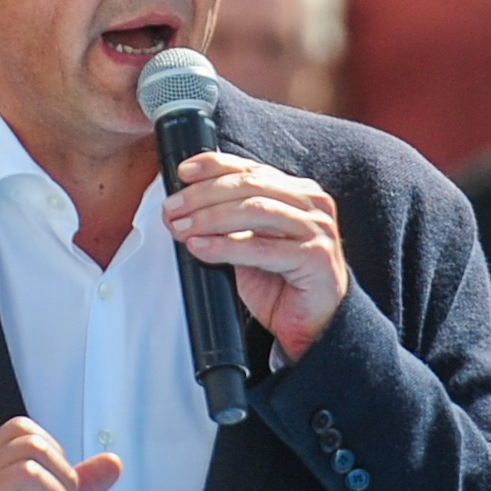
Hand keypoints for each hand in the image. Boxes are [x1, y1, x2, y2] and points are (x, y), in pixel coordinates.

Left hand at [166, 150, 353, 362]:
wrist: (312, 323)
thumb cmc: (281, 281)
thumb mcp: (249, 241)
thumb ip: (228, 219)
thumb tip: (184, 206)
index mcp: (297, 191)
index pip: (250, 168)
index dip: (214, 166)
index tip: (183, 172)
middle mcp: (312, 203)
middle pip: (250, 185)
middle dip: (203, 195)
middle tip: (173, 208)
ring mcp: (317, 229)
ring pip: (255, 211)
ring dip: (210, 218)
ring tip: (182, 228)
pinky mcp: (316, 257)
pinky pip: (261, 248)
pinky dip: (225, 247)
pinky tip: (202, 248)